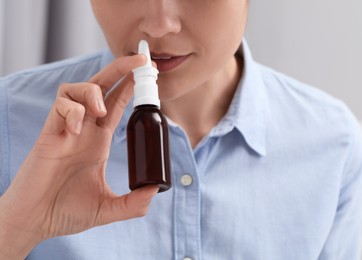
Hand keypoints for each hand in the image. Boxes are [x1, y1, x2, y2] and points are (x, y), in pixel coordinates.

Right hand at [0, 55, 158, 258]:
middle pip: (101, 87)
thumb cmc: (66, 211)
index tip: (148, 74)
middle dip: (120, 69)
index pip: (117, 104)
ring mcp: (67, 129)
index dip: (130, 87)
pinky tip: (76, 128)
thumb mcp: (108, 208)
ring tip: (100, 109)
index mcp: (99, 140)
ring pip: (77, 89)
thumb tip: (156, 192)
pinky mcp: (49, 132)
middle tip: (141, 60)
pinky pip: (60, 106)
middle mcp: (85, 129)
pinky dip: (71, 110)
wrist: (36, 220)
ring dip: (93, 91)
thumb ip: (133, 204)